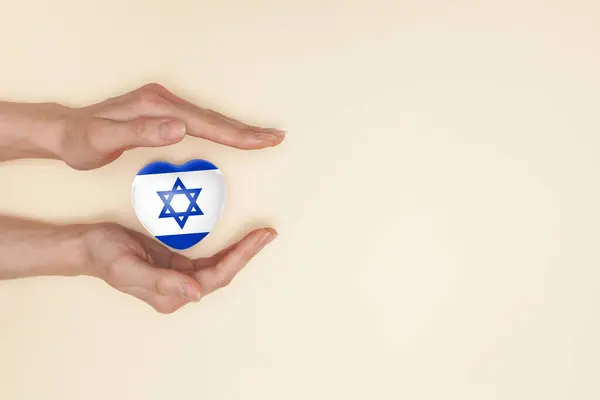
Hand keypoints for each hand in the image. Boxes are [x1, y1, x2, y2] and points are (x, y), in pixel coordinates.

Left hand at [59, 83, 285, 169]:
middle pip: (214, 119)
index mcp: (155, 107)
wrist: (66, 132)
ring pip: (210, 119)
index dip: (236, 134)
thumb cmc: (82, 140)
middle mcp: (164, 101)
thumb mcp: (103, 139)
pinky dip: (220, 129)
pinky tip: (230, 134)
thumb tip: (181, 128)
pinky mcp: (163, 113)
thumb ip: (141, 133)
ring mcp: (165, 105)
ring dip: (238, 129)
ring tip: (263, 137)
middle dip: (247, 131)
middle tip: (276, 138)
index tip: (263, 140)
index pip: (204, 123)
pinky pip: (200, 122)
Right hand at [82, 222, 277, 313]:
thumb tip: (195, 294)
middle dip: (247, 253)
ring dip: (241, 252)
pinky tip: (240, 242)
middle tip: (268, 233)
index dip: (239, 258)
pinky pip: (209, 259)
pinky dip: (226, 250)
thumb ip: (161, 283)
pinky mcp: (176, 265)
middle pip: (222, 273)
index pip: (213, 277)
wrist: (88, 246)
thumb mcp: (129, 268)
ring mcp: (178, 278)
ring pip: (219, 266)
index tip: (259, 239)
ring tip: (262, 235)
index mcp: (169, 295)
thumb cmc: (105, 255)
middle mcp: (178, 289)